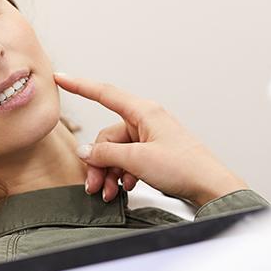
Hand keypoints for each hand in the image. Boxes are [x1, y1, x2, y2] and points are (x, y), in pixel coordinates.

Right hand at [54, 73, 246, 206]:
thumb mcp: (138, 159)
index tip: (60, 78)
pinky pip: (128, 160)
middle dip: (99, 162)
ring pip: (116, 152)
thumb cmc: (184, 167)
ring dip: (109, 172)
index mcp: (144, 112)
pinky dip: (122, 175)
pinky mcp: (154, 153)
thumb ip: (107, 154)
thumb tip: (85, 151)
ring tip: (110, 193)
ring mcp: (150, 138)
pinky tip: (125, 189)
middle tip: (95, 185)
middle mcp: (146, 121)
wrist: (210, 187)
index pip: (105, 94)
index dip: (80, 86)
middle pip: (107, 136)